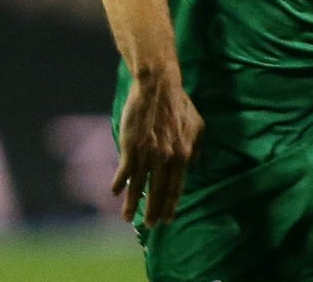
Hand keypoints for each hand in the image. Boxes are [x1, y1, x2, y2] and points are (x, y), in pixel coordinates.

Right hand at [111, 71, 203, 226]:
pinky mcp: (131, 145)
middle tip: (149, 226)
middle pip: (158, 191)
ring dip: (132, 203)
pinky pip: (124, 170)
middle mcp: (166, 157)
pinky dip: (119, 182)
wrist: (158, 86)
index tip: (167, 220)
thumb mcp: (198, 125)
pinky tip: (114, 192)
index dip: (171, 205)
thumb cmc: (179, 103)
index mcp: (183, 154)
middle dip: (152, 211)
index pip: (177, 188)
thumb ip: (198, 148)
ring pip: (139, 185)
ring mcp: (147, 152)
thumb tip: (197, 165)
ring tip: (127, 218)